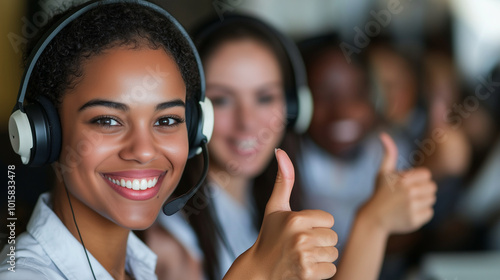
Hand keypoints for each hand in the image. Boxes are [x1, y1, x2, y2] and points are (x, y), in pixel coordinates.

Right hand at [225, 149, 337, 279]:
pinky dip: (321, 271)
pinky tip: (304, 268)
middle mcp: (300, 237)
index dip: (317, 226)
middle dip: (320, 242)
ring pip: (333, 253)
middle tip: (301, 245)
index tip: (300, 230)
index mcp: (296, 218)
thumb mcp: (275, 207)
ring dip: (321, 257)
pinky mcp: (307, 274)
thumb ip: (283, 179)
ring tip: (302, 256)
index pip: (329, 220)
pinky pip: (331, 270)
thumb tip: (280, 151)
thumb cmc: (269, 236)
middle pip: (333, 237)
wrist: (259, 270)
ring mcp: (304, 257)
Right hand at [360, 133, 436, 234]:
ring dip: (422, 201)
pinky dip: (421, 213)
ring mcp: (412, 207)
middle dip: (422, 190)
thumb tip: (383, 134)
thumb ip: (389, 153)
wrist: (374, 218)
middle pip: (432, 187)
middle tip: (408, 195)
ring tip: (407, 204)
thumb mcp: (383, 172)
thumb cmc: (380, 192)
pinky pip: (429, 212)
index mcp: (404, 179)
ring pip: (432, 200)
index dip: (418, 179)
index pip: (427, 175)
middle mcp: (409, 193)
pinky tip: (408, 213)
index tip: (407, 184)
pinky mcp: (415, 220)